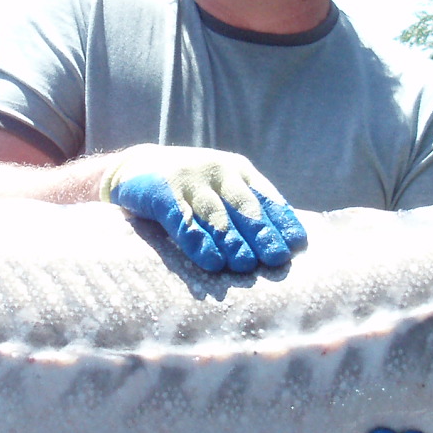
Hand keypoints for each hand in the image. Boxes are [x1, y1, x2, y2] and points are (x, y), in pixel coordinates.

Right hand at [101, 144, 306, 272]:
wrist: (135, 167)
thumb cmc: (189, 186)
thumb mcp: (221, 185)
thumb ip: (246, 206)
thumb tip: (281, 244)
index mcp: (238, 169)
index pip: (266, 196)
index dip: (281, 221)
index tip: (297, 245)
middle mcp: (217, 170)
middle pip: (244, 206)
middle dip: (262, 233)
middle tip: (276, 259)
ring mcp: (189, 179)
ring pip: (216, 216)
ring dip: (233, 242)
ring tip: (247, 266)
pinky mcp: (163, 193)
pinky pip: (184, 222)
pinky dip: (200, 244)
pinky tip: (212, 262)